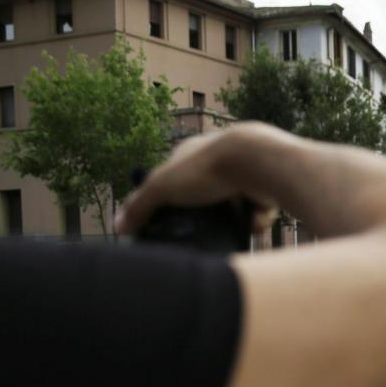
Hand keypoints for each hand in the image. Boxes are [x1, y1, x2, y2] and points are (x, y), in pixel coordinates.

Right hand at [115, 123, 286, 235]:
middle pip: (206, 194)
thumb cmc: (208, 168)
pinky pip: (257, 214)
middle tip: (202, 232)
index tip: (167, 222)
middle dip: (205, 215)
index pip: (174, 178)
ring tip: (230, 232)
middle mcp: (220, 160)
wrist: (259, 161)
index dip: (169, 200)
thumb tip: (118, 227)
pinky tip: (253, 223)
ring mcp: (245, 173)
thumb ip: (140, 205)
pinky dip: (254, 221)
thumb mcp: (163, 187)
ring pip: (234, 208)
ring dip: (232, 222)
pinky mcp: (267, 188)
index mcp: (192, 154)